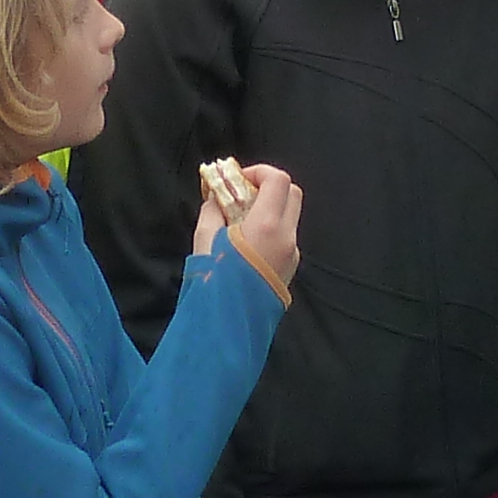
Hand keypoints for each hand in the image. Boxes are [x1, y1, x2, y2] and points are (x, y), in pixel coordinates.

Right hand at [195, 164, 302, 296]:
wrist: (228, 326)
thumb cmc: (214, 280)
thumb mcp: (205, 240)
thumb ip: (213, 211)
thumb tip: (216, 196)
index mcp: (268, 225)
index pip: (279, 181)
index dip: (260, 172)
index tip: (238, 178)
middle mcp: (287, 237)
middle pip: (292, 194)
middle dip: (269, 187)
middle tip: (243, 192)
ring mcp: (292, 254)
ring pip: (290, 217)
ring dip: (270, 208)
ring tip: (240, 218)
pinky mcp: (290, 269)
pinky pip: (286, 238)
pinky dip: (271, 228)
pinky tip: (247, 240)